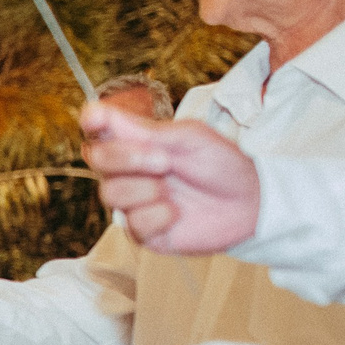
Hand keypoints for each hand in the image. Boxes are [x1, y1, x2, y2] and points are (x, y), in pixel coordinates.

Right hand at [80, 99, 261, 253]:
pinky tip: (178, 213)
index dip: (93, 122)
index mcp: (136, 143)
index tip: (97, 119)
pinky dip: (159, 216)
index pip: (99, 129)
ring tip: (173, 190)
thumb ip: (145, 130)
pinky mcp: (142, 232)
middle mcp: (127, 171)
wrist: (251, 202)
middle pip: (97, 159)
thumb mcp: (189, 138)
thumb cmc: (221, 164)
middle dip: (128, 158)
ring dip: (147, 190)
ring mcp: (132, 202)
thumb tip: (101, 113)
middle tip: (165, 161)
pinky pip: (133, 223)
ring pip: (112, 193)